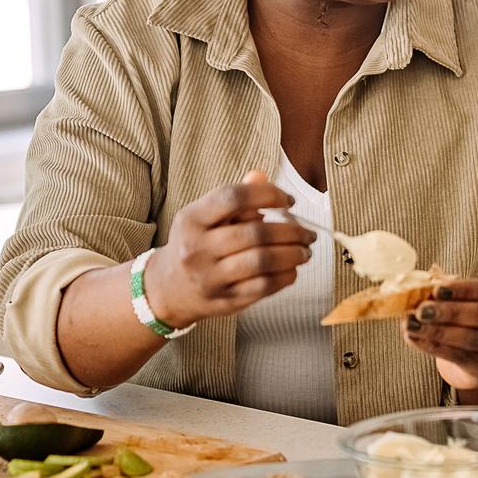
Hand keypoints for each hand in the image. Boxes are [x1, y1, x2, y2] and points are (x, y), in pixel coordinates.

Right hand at [142, 171, 313, 325]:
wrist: (170, 288)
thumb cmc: (196, 243)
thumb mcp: (205, 216)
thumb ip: (234, 196)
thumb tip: (261, 176)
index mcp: (192, 219)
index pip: (233, 198)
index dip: (268, 195)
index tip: (289, 201)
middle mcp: (197, 249)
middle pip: (255, 233)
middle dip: (291, 231)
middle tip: (308, 232)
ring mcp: (210, 278)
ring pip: (262, 262)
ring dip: (293, 254)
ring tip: (305, 250)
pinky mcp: (224, 301)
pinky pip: (263, 287)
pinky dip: (285, 276)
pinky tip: (293, 269)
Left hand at [402, 278, 477, 389]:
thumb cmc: (473, 315)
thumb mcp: (468, 298)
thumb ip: (448, 292)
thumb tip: (419, 289)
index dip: (464, 289)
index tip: (436, 289)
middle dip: (449, 312)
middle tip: (421, 310)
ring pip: (471, 338)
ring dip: (438, 331)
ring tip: (411, 325)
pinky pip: (460, 357)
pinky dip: (434, 347)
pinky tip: (416, 340)